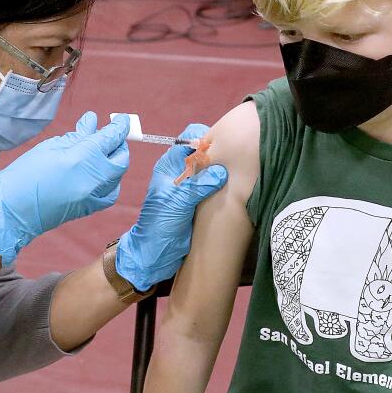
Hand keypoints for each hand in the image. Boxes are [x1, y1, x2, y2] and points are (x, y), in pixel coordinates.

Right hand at [0, 113, 130, 265]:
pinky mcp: (89, 209)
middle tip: (111, 135)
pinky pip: (110, 192)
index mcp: (83, 158)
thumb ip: (77, 135)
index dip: (119, 127)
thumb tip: (92, 121)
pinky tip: (98, 173)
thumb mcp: (51, 147)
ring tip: (101, 152)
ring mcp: (93, 196)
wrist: (11, 212)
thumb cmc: (25, 175)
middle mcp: (93, 179)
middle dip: (119, 144)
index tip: (122, 120)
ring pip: (118, 175)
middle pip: (121, 158)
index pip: (111, 138)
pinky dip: (110, 180)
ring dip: (115, 161)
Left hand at [115, 124, 228, 289]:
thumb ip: (198, 185)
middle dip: (219, 154)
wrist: (155, 254)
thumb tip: (221, 171)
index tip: (222, 149)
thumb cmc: (160, 225)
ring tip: (237, 175)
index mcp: (169, 165)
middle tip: (233, 163)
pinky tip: (234, 188)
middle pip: (203, 151)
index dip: (206, 138)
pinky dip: (224, 184)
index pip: (189, 138)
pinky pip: (214, 185)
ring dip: (222, 171)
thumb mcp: (178, 203)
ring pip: (211, 168)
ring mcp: (191, 186)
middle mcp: (181, 171)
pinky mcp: (200, 199)